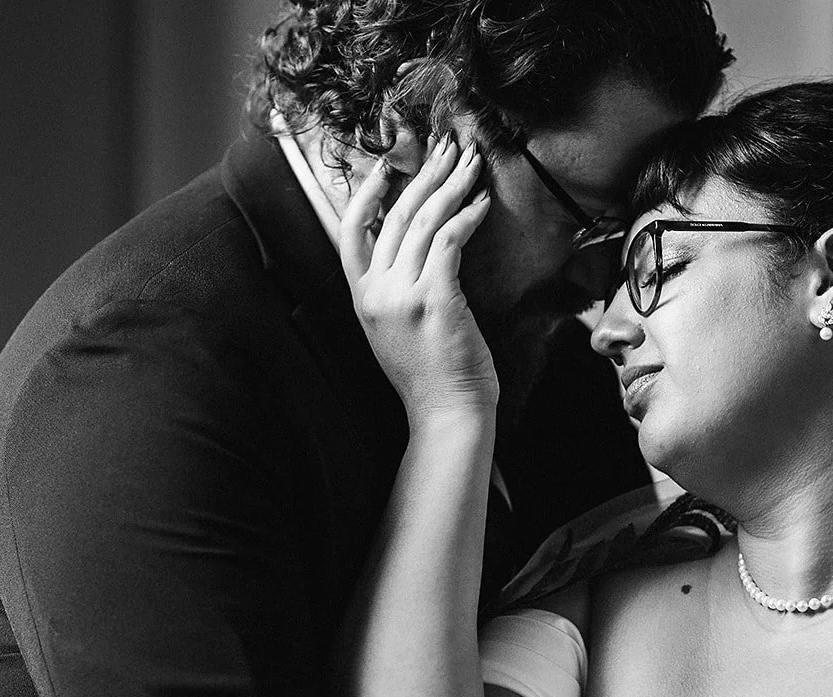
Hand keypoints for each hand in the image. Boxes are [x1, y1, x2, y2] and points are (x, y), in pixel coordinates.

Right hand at [339, 133, 496, 422]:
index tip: (387, 165)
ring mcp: (404, 295)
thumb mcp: (395, 331)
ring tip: (472, 162)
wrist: (445, 414)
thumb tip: (411, 252)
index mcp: (363, 298)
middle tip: (448, 146)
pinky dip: (467, 216)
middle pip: (396, 216)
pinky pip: (450, 241)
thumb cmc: (430, 376)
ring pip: (424, 221)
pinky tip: (482, 202)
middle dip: (424, 173)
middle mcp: (378, 292)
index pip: (350, 232)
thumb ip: (393, 292)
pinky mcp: (436, 299)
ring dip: (451, 184)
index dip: (367, 193)